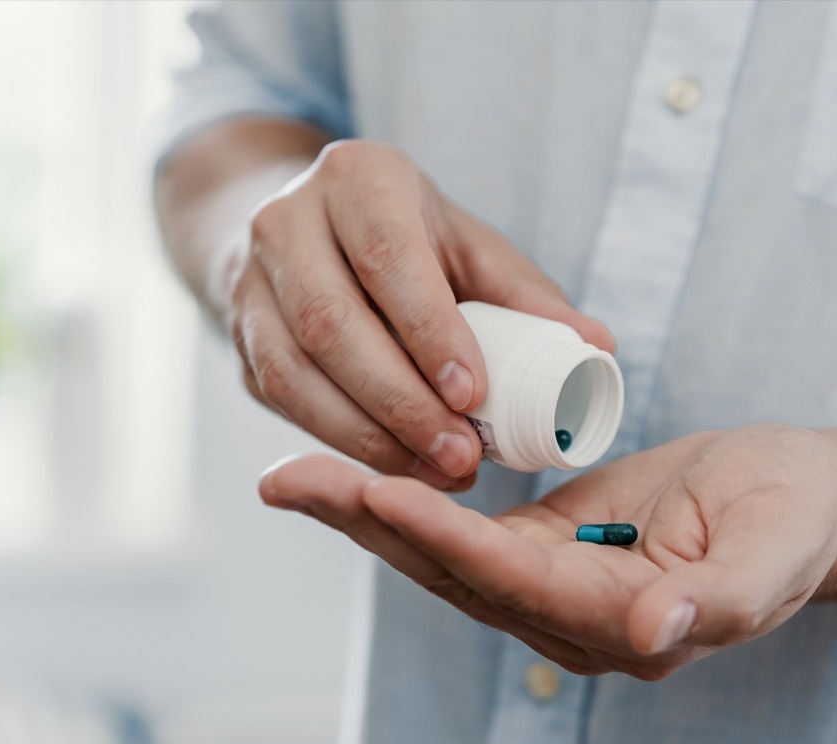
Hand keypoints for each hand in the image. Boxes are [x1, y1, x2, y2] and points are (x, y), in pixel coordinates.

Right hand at [224, 139, 613, 490]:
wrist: (309, 230)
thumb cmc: (407, 238)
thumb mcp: (466, 246)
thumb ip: (525, 296)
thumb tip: (597, 348)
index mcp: (357, 178)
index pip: (386, 256)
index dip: (428, 331)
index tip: (474, 395)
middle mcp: (286, 221)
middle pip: (329, 321)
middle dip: (398, 400)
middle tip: (461, 455)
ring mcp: (249, 281)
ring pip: (291, 369)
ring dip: (363, 433)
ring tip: (433, 471)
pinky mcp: (239, 338)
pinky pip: (278, 397)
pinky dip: (336, 439)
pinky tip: (392, 463)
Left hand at [258, 424, 836, 678]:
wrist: (800, 499)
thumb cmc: (797, 517)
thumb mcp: (778, 551)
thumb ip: (724, 601)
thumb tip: (656, 635)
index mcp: (624, 625)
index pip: (516, 582)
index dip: (448, 540)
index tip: (381, 493)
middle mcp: (571, 618)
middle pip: (453, 574)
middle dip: (371, 525)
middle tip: (290, 479)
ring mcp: (550, 586)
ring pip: (441, 553)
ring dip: (367, 513)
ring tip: (293, 474)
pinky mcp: (541, 547)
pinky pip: (458, 528)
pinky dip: (404, 500)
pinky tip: (352, 474)